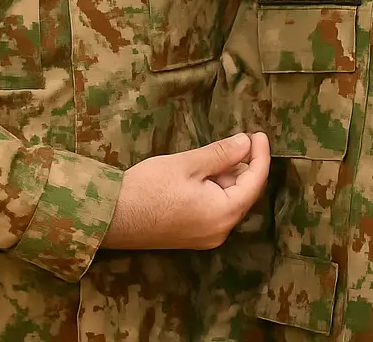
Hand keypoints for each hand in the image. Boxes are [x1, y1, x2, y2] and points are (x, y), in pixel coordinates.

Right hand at [101, 132, 270, 249]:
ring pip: (229, 202)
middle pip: (244, 194)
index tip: (259, 134)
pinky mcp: (192, 237)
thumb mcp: (188, 164)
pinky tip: (205, 172)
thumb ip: (222, 154)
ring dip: (227, 177)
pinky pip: (215, 211)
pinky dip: (216, 190)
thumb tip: (247, 143)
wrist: (112, 216)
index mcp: (223, 214)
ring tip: (217, 153)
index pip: (255, 182)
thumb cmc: (149, 187)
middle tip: (238, 139)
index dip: (260, 156)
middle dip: (243, 166)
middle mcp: (220, 232)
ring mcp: (206, 238)